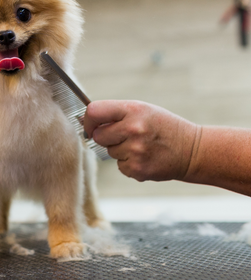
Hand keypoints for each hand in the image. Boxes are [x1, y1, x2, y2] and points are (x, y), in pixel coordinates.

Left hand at [83, 100, 198, 181]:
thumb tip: (86, 121)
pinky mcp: (137, 169)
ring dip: (119, 150)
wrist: (193, 150)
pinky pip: (119, 166)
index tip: (90, 125)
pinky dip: (128, 163)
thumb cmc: (163, 127)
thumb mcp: (142, 110)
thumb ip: (115, 113)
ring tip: (140, 145)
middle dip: (105, 137)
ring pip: (109, 152)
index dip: (88, 120)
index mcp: (132, 110)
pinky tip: (144, 157)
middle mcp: (133, 129)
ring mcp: (135, 151)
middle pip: (98, 136)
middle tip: (124, 135)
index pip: (94, 111)